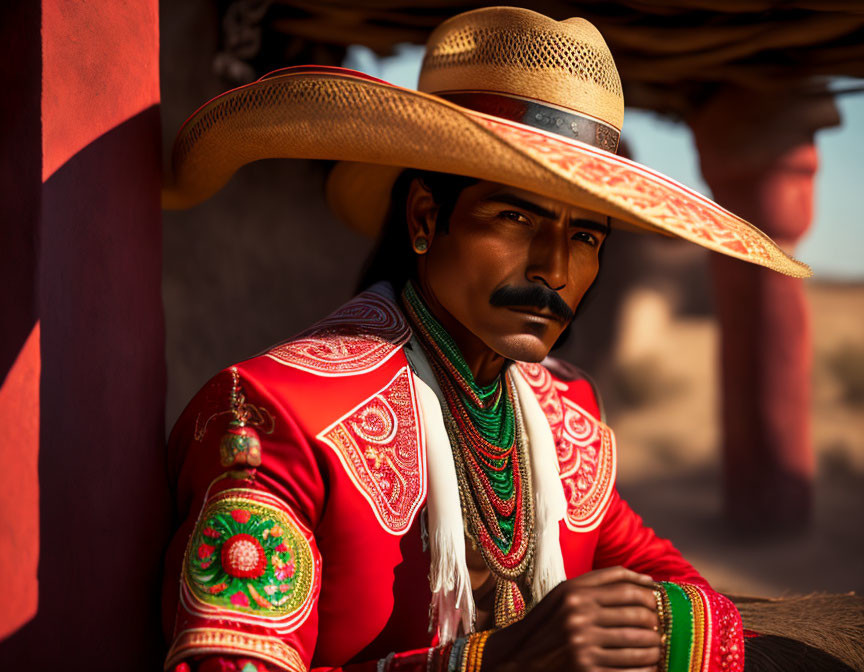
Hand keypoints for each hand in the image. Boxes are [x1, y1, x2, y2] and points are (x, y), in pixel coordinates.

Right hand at [480, 566, 660, 671]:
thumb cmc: (549, 622)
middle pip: (636, 616)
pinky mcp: (586, 670)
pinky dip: (646, 669)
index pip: (627, 591)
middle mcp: (578, 618)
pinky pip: (630, 670)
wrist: (520, 657)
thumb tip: (648, 581)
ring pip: (638, 645)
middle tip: (660, 628)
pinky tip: (648, 666)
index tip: (658, 604)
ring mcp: (583, 646)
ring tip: (656, 648)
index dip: (650, 597)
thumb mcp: (565, 593)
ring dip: (655, 648)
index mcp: (575, 594)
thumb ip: (602, 580)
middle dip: (656, 624)